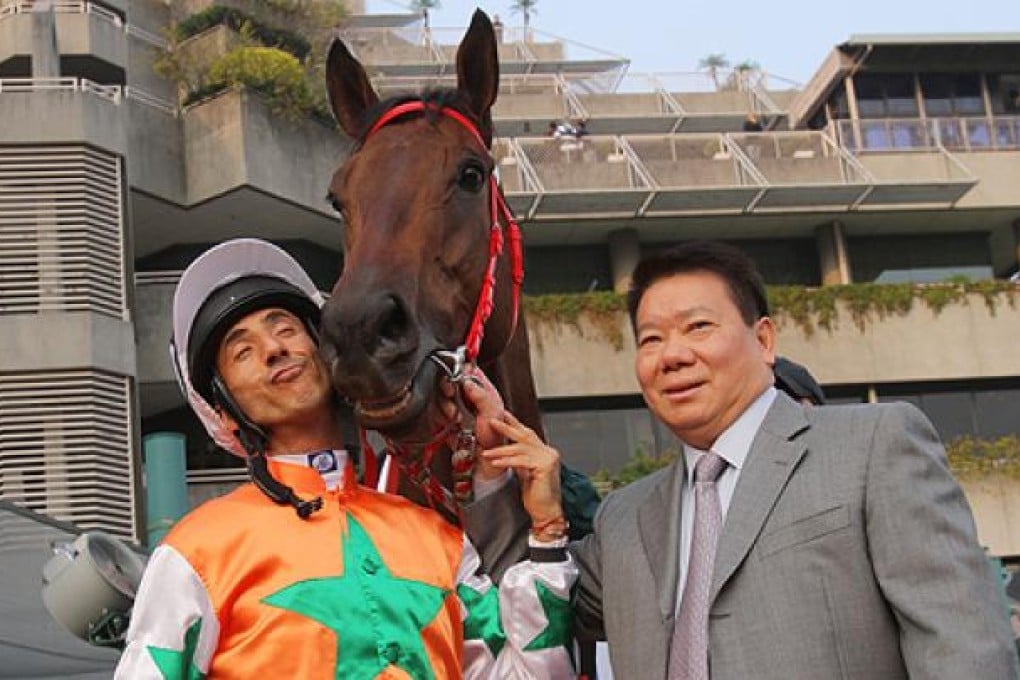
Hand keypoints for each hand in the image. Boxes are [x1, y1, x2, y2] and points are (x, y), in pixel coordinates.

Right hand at [439, 367, 505, 482]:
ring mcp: (456, 405)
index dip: (461, 369)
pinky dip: (440, 415)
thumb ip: (481, 396)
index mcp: (483, 389)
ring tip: (455, 415)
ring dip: (445, 405)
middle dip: (448, 387)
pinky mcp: (445, 416)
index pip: (469, 369)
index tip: (458, 376)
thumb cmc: (493, 437)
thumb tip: (468, 382)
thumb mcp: (492, 414)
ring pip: (440, 395)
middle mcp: (468, 395)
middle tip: (451, 394)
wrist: (482, 457)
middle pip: (449, 379)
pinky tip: (450, 422)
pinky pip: (435, 409)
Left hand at [481, 411, 562, 526]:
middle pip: (524, 436)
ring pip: (520, 449)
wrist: (547, 513)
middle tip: (492, 421)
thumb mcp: (525, 473)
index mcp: (546, 453)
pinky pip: (520, 461)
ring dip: (500, 450)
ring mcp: (548, 459)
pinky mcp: (544, 467)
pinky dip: (506, 461)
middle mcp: (549, 453)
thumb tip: (505, 450)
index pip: (528, 435)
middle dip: (507, 427)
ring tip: (486, 452)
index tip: (503, 415)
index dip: (515, 424)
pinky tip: (495, 462)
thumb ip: (519, 460)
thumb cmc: (537, 497)